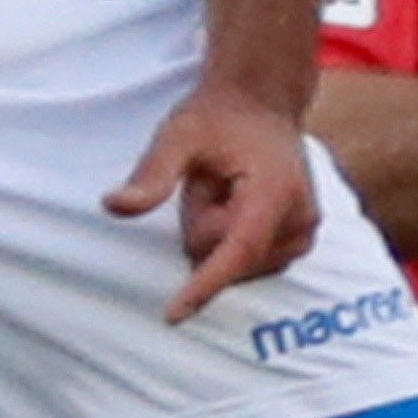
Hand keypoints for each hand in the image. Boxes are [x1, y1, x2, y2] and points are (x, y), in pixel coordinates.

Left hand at [110, 78, 330, 321]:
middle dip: (202, 225)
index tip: (172, 315)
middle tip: (210, 180)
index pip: (237, 251)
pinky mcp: (298, 244)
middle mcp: (300, 219)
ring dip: (217, 231)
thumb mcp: (178, 134)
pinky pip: (245, 263)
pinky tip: (235, 203)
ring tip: (226, 187)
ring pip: (233, 264)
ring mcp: (304, 235)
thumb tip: (113, 205)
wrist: (261, 103)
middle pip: (223, 256)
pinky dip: (230, 238)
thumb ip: (151, 174)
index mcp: (275, 191)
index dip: (204, 285)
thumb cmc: (219, 116)